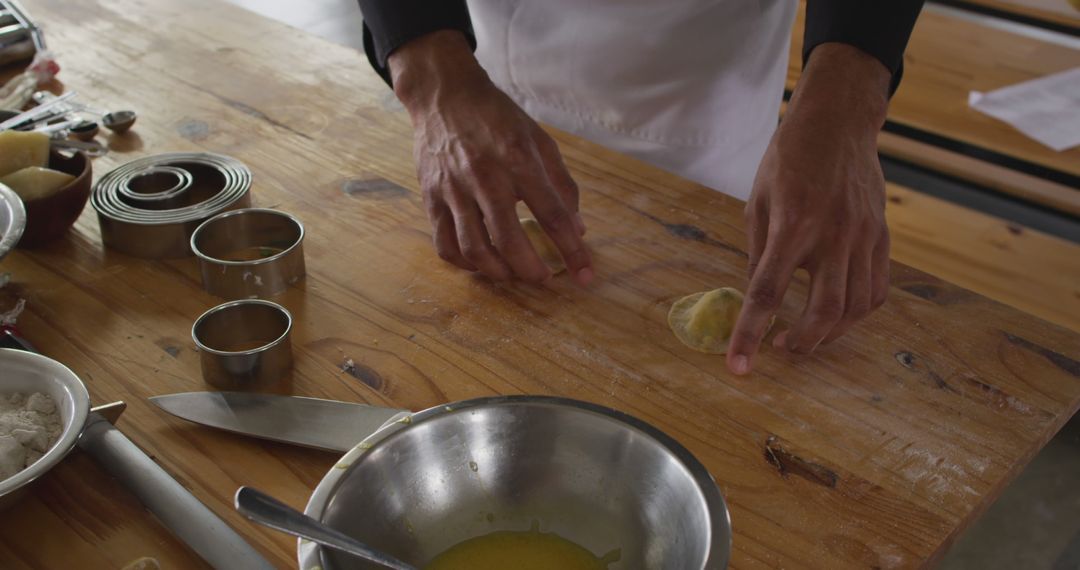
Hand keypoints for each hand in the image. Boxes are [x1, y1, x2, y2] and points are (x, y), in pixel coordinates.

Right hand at [389, 31, 591, 284]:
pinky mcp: (431, 197)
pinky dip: (464, 264)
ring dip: (497, 272)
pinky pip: (444, 243)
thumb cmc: (497, 118)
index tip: (585, 275)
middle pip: (509, 238)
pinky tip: (480, 265)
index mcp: (519, 159)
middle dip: (531, 269)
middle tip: (544, 279)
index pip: (552, 214)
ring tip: (513, 275)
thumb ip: (561, 184)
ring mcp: (454, 188)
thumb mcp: (540, 139)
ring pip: (473, 248)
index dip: (572, 249)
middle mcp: (485, 175)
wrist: (444, 95)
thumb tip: (577, 227)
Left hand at [727, 43, 892, 374]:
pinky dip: (858, 313)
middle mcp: (833, 235)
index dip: (750, 334)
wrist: (838, 123)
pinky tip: (838, 316)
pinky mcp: (883, 236)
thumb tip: (756, 298)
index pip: (768, 293)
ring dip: (830, 333)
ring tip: (806, 337)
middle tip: (782, 349)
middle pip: (824, 311)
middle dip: (803, 343)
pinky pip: (877, 289)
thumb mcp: (759, 201)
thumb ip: (758, 252)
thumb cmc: (789, 159)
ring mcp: (864, 237)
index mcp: (792, 225)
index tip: (739, 366)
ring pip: (856, 307)